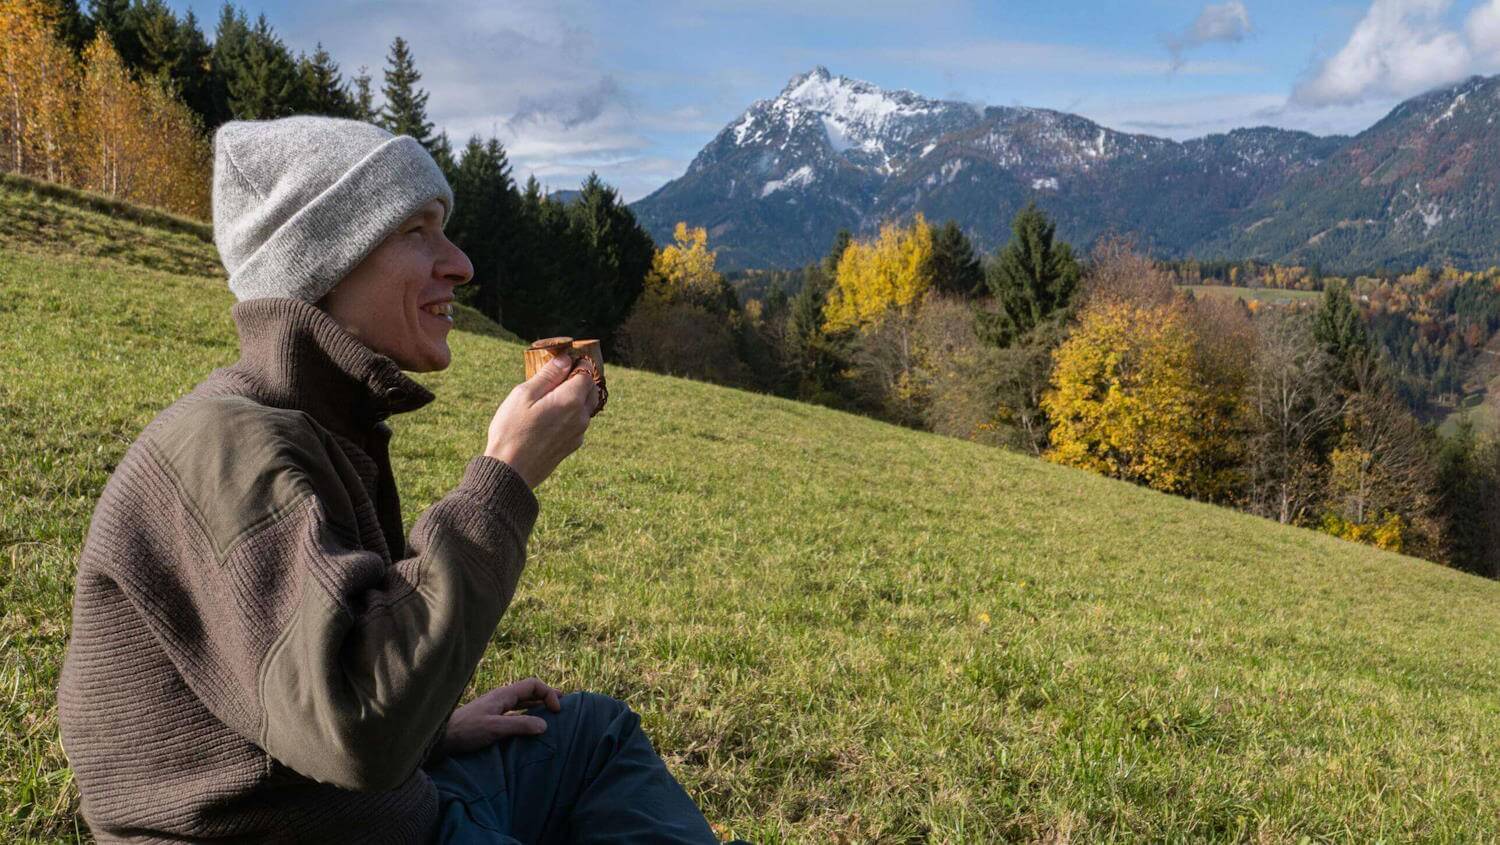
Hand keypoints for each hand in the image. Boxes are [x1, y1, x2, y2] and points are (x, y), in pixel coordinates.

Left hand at [441, 677, 564, 756]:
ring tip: (551, 716)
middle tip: (562, 708)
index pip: (533, 685)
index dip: (549, 693)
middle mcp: (501, 698)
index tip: (556, 711)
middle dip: (546, 697)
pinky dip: (528, 716)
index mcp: (504, 695)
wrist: (442, 738)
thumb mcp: (495, 728)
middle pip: (529, 691)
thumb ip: (520, 725)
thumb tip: (545, 725)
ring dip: (538, 707)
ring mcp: (496, 708)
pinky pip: (516, 713)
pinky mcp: (492, 719)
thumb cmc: (466, 731)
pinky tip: (530, 726)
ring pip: (523, 703)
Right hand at [485, 354, 598, 488]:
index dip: (577, 364)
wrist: (510, 471)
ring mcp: (578, 434)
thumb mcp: (524, 395)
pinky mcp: (571, 446)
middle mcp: (581, 417)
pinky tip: (548, 417)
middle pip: (590, 390)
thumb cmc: (512, 430)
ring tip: (549, 397)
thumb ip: (548, 375)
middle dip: (579, 380)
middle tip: (556, 377)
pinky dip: (569, 415)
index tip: (563, 361)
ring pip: (584, 408)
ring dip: (574, 398)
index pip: (587, 373)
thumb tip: (566, 359)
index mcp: (571, 400)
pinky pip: (577, 423)